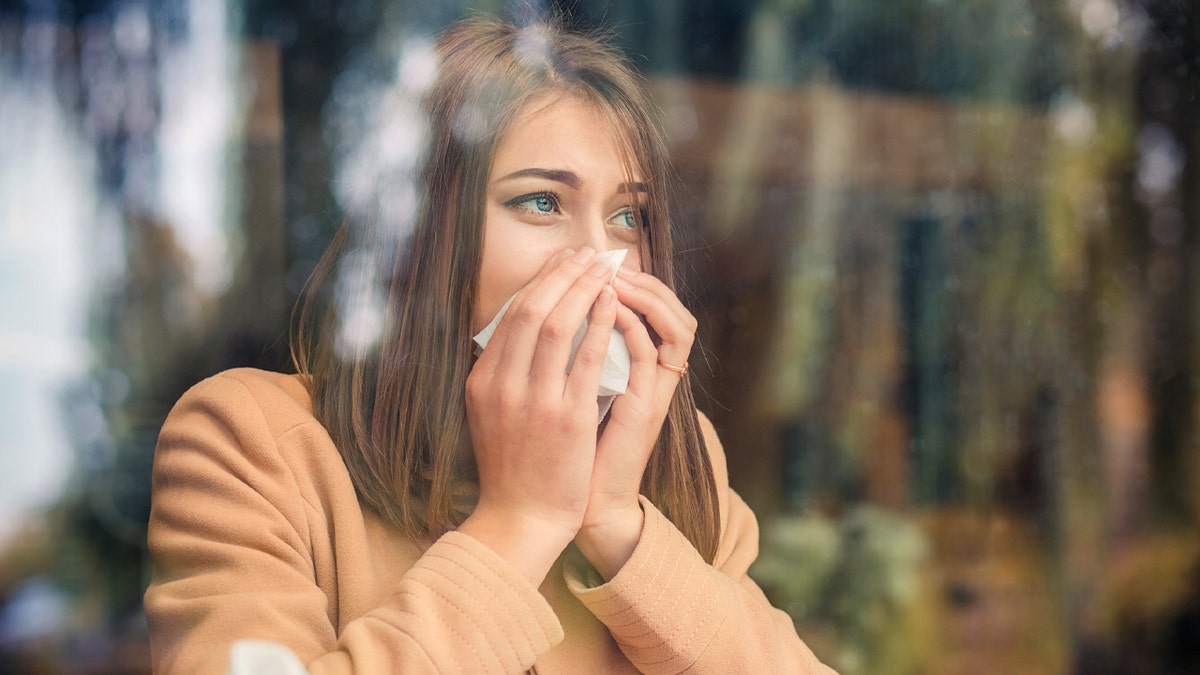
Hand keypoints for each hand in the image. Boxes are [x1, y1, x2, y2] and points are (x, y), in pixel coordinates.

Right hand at [460, 247, 617, 585]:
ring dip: (581, 288)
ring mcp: (534, 401)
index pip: (510, 316)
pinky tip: (612, 304)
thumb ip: (500, 374)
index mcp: (483, 382)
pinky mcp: (567, 418)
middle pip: (531, 310)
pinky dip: (599, 324)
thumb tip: (517, 332)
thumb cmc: (511, 469)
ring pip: (556, 325)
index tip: (561, 263)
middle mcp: (503, 385)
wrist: (520, 519)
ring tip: (602, 269)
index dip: (539, 283)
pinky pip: (585, 358)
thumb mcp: (489, 415)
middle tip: (586, 255)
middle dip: (561, 275)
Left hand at [574, 267, 696, 578]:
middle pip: (672, 309)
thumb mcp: (570, 393)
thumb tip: (542, 315)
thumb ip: (570, 357)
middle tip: (603, 257)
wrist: (581, 503)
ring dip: (644, 294)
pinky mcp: (647, 408)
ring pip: (675, 325)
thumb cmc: (571, 451)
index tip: (589, 261)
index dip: (628, 281)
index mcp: (637, 370)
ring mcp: (654, 392)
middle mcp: (653, 378)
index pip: (651, 310)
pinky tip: (610, 305)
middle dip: (640, 278)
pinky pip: (652, 354)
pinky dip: (632, 325)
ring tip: (611, 273)